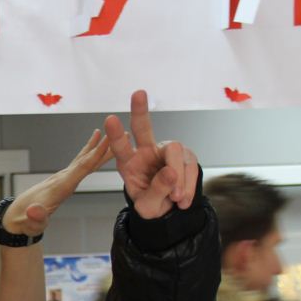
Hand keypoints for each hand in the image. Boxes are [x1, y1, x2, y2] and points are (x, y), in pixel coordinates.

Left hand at [4, 129, 112, 236]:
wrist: (16, 217)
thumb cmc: (25, 223)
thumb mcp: (30, 224)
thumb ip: (33, 218)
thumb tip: (34, 211)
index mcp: (60, 187)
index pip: (81, 168)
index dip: (95, 155)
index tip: (109, 141)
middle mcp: (62, 178)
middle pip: (86, 160)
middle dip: (103, 147)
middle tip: (120, 131)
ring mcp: (63, 177)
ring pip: (85, 159)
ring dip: (99, 146)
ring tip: (115, 133)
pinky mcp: (64, 179)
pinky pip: (81, 164)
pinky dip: (91, 153)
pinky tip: (97, 145)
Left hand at [103, 90, 198, 219]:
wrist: (169, 208)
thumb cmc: (151, 204)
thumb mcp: (148, 207)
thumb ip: (156, 192)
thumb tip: (171, 172)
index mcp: (129, 163)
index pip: (120, 148)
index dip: (115, 135)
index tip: (109, 119)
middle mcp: (146, 151)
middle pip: (143, 128)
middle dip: (140, 111)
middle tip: (137, 93)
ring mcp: (166, 151)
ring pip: (176, 153)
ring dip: (178, 179)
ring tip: (176, 199)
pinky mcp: (185, 155)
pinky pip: (190, 167)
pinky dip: (188, 186)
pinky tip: (182, 199)